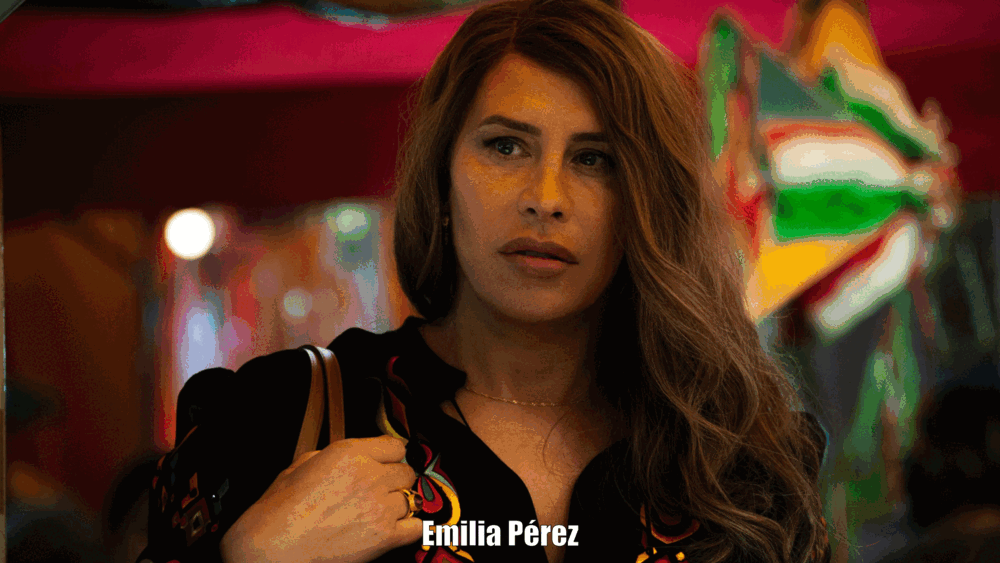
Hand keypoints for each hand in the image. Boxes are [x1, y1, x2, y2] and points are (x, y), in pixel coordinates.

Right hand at [220, 436, 421, 562]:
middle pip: (406, 472)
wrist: (272, 547)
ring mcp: (381, 507)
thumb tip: (349, 458)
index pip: (395, 445)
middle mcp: (371, 476)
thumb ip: (333, 456)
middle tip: (380, 490)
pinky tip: (398, 528)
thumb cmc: (279, 509)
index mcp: (350, 453)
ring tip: (380, 512)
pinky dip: (411, 527)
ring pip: (412, 498)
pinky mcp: (385, 537)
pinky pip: (417, 527)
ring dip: (399, 504)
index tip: (387, 462)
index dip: (390, 455)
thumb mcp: (302, 464)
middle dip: (395, 480)